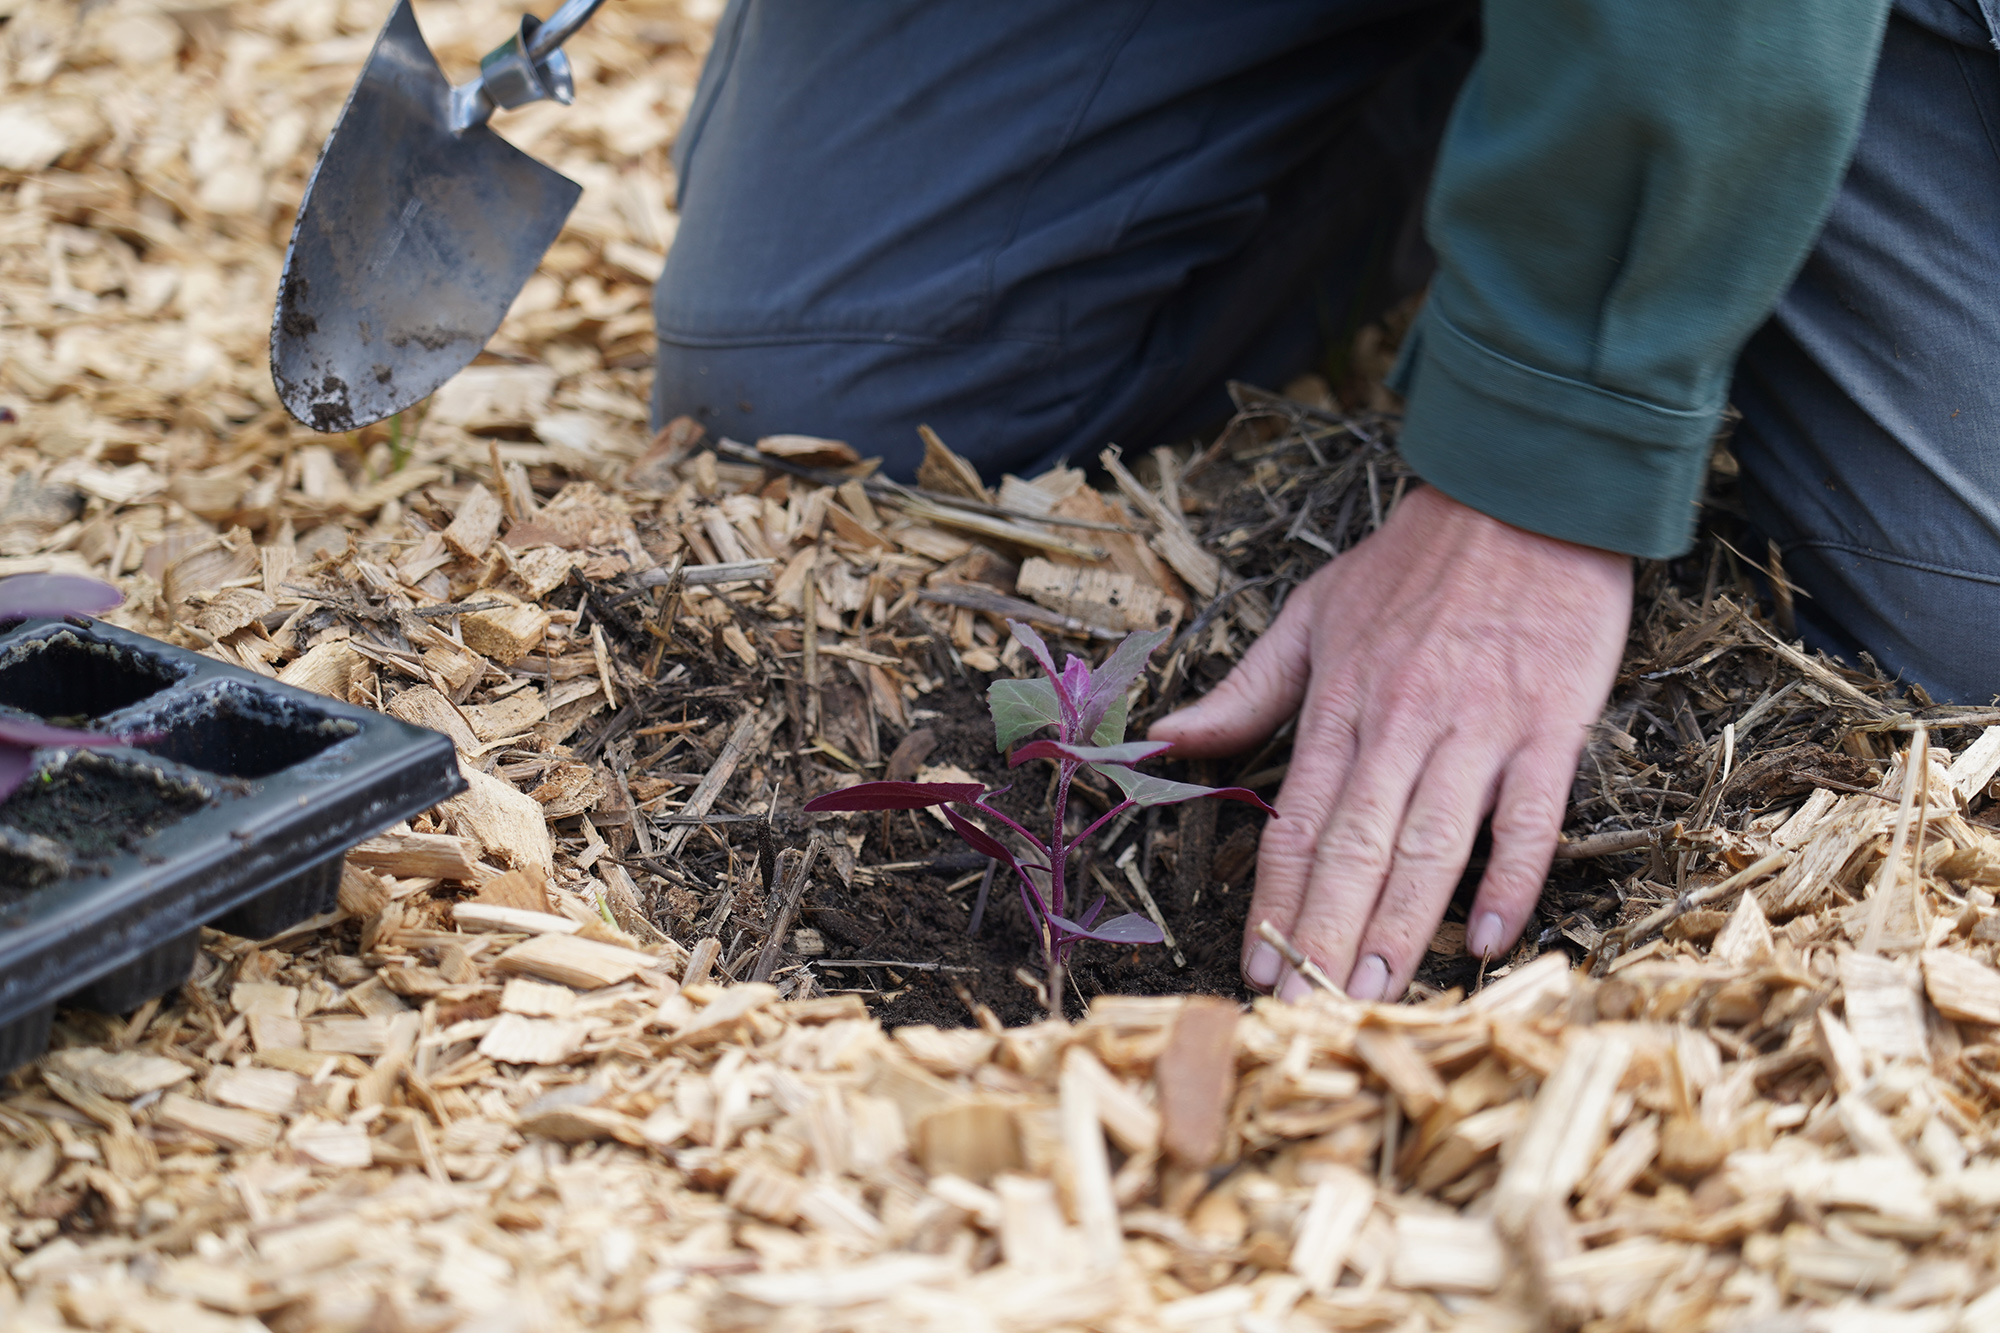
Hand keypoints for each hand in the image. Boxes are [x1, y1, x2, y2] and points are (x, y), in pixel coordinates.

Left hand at [1148, 486, 1630, 1001]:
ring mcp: (1477, 727)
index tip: (1257, 967)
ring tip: (1373, 998)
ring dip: (1399, 925)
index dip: (1274, 901)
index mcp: (1340, 705)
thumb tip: (1165, 738)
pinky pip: (1528, 815)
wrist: (1522, 495)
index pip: (1296, 822)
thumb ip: (1246, 690)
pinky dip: (1510, 877)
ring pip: (1430, 842)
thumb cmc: (1414, 563)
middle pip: (1354, 849)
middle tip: (1305, 1010)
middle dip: (1326, 936)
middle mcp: (1401, 724)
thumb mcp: (1311, 614)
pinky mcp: (1549, 723)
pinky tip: (1486, 936)